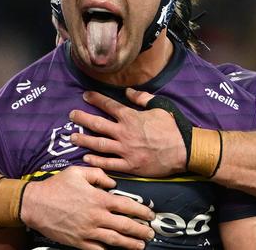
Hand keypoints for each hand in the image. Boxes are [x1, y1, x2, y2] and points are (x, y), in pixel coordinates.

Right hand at [20, 166, 154, 249]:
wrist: (34, 204)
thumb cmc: (56, 186)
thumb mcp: (78, 172)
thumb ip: (98, 174)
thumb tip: (113, 183)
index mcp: (99, 198)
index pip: (127, 206)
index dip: (142, 211)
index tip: (150, 214)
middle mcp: (97, 216)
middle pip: (126, 226)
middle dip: (141, 230)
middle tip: (150, 233)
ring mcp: (88, 231)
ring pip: (115, 240)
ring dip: (131, 244)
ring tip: (140, 246)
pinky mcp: (79, 242)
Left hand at [69, 88, 186, 176]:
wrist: (184, 150)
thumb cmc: (173, 127)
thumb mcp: (159, 106)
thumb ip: (142, 98)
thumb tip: (127, 91)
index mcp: (131, 117)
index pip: (109, 105)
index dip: (95, 99)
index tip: (85, 96)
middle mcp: (124, 133)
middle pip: (97, 124)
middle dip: (82, 119)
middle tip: (71, 116)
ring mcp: (125, 151)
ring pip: (99, 144)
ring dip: (84, 140)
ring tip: (72, 138)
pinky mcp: (129, 166)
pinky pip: (109, 164)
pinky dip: (96, 161)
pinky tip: (86, 158)